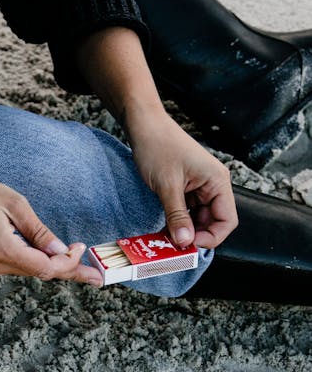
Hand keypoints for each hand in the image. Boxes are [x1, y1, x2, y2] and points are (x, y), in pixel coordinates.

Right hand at [0, 175, 101, 284]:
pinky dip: (38, 264)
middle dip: (68, 271)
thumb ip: (38, 231)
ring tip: (85, 272)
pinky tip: (57, 262)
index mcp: (1, 247)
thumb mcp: (13, 203)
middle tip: (98, 279)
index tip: (80, 247)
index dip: (66, 261)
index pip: (43, 266)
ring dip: (55, 267)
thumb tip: (60, 251)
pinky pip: (19, 267)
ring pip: (30, 272)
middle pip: (40, 273)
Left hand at [126, 106, 236, 248]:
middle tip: (174, 245)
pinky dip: (178, 222)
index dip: (211, 237)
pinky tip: (165, 228)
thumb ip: (177, 215)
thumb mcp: (167, 186)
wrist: (144, 126)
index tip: (188, 245)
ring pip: (199, 219)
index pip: (227, 221)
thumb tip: (184, 242)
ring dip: (185, 230)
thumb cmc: (158, 147)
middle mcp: (213, 185)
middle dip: (196, 236)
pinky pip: (188, 212)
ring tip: (166, 238)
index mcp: (217, 181)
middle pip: (214, 222)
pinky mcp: (187, 188)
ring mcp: (201, 187)